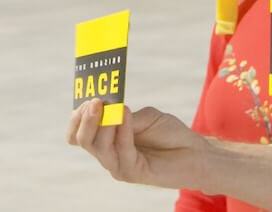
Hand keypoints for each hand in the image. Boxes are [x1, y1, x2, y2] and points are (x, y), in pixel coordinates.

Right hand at [66, 98, 207, 189]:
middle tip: (96, 101)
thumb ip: (125, 116)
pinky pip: (122, 151)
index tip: (87, 98)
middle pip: (82, 140)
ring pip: (98, 147)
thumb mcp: (145, 117)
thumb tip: (108, 109)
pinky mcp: (133, 173)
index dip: (76, 118)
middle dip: (86, 119)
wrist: (195, 151)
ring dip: (103, 124)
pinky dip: (123, 131)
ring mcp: (118, 166)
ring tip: (115, 106)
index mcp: (106, 140)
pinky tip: (127, 114)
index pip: (77, 134)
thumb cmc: (169, 133)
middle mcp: (108, 155)